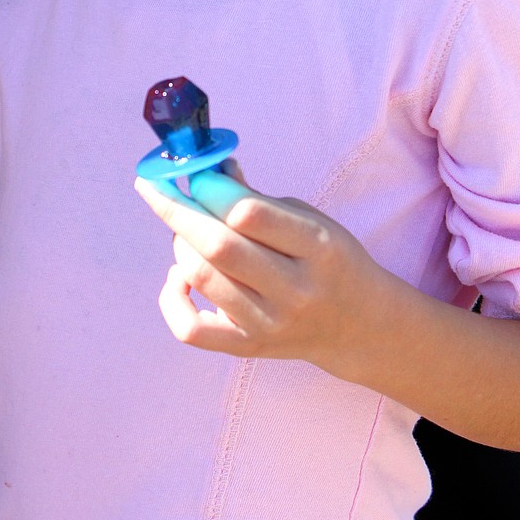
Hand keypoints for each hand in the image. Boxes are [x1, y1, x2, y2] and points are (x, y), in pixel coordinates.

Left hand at [134, 164, 389, 375]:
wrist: (357, 325)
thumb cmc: (328, 259)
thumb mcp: (310, 219)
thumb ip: (257, 198)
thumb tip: (208, 172)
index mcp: (317, 247)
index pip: (250, 214)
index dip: (212, 188)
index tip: (196, 172)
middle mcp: (294, 290)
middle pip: (218, 247)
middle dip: (179, 210)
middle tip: (162, 188)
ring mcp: (269, 324)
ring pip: (200, 278)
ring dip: (180, 244)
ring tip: (186, 231)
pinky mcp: (247, 348)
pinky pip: (190, 329)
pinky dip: (172, 296)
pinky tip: (180, 275)